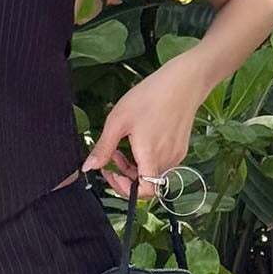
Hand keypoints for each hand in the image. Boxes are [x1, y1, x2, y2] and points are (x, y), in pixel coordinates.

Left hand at [83, 65, 200, 198]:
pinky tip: (139, 139)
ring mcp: (177, 155)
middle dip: (124, 174)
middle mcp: (168, 160)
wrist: (184, 82)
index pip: (146, 192)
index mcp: (151, 156)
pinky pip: (161, 162)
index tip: (112, 173)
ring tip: (123, 144)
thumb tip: (88, 168)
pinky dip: (147, 158)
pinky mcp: (181, 148)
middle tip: (111, 155)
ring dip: (134, 166)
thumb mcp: (118, 121)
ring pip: (152, 172)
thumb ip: (104, 148)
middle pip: (145, 182)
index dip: (125, 189)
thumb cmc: (150, 97)